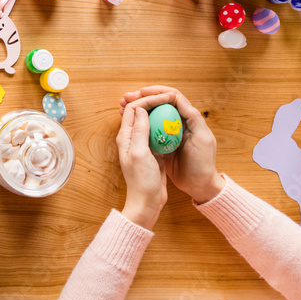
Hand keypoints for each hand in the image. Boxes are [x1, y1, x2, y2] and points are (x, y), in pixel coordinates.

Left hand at [117, 104, 166, 229]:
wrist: (148, 201)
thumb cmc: (142, 180)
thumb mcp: (140, 153)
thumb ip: (139, 130)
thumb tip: (140, 108)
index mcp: (125, 137)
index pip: (133, 109)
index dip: (147, 100)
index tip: (164, 97)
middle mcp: (132, 138)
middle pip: (141, 112)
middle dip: (153, 102)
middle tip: (169, 97)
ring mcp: (143, 144)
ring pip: (150, 121)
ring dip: (160, 112)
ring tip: (173, 105)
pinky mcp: (153, 151)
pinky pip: (158, 132)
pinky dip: (165, 125)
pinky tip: (175, 123)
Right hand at [121, 87, 224, 204]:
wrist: (200, 185)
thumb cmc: (204, 162)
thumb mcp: (202, 139)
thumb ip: (193, 118)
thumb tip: (178, 97)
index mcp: (189, 119)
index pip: (172, 97)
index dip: (157, 92)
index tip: (142, 92)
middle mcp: (178, 123)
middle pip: (159, 103)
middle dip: (143, 97)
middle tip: (126, 97)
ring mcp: (169, 133)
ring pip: (152, 114)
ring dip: (138, 107)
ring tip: (122, 106)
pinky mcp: (162, 143)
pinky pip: (148, 128)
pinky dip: (138, 122)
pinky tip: (127, 121)